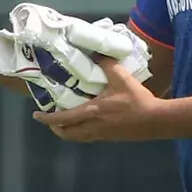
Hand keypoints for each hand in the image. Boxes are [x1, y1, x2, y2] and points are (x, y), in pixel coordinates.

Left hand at [34, 60, 162, 141]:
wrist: (155, 120)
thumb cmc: (137, 100)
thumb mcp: (121, 77)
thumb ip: (106, 64)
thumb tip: (96, 53)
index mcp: (92, 112)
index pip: (63, 118)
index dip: (47, 119)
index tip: (36, 115)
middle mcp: (93, 126)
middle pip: (66, 134)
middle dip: (55, 128)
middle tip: (50, 119)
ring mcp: (101, 134)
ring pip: (77, 137)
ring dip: (67, 131)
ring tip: (64, 122)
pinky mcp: (110, 137)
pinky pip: (88, 137)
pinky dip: (80, 132)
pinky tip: (85, 123)